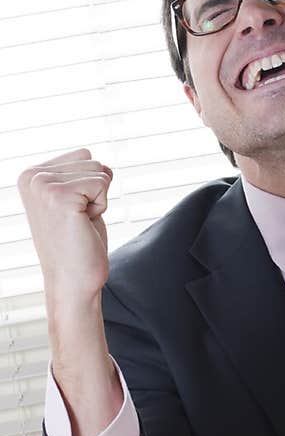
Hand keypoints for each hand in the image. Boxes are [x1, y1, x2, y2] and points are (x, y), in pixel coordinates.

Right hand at [17, 149, 112, 304]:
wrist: (73, 281)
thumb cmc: (78, 243)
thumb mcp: (74, 199)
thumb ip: (77, 174)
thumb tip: (96, 158)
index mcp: (30, 175)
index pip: (83, 154)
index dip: (90, 185)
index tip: (73, 212)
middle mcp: (31, 177)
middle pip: (92, 159)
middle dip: (96, 192)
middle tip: (77, 220)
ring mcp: (42, 185)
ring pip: (99, 170)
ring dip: (99, 199)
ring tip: (79, 223)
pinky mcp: (59, 196)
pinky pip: (103, 183)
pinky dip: (101, 206)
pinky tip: (83, 225)